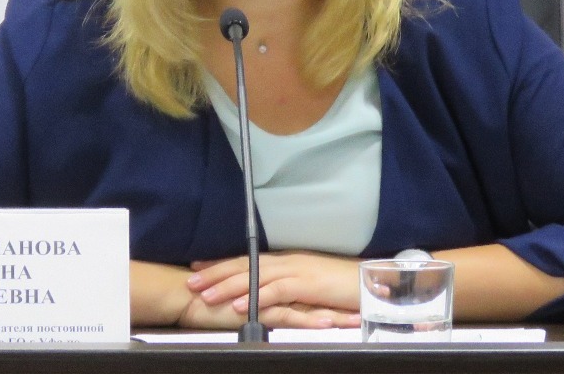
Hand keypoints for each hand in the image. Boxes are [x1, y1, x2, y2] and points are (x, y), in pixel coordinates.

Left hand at [186, 251, 362, 328]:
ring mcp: (297, 271)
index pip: (248, 260)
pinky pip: (276, 290)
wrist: (373, 281)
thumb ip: (289, 287)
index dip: (222, 264)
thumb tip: (270, 292)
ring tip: (205, 294)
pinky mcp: (307, 285)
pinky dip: (256, 296)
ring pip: (254, 276)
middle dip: (215, 273)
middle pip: (245, 265)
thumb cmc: (344, 286)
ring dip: (227, 285)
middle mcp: (288, 262)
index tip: (198, 267)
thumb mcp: (311, 284)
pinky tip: (240, 304)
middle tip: (191, 280)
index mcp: (288, 261)